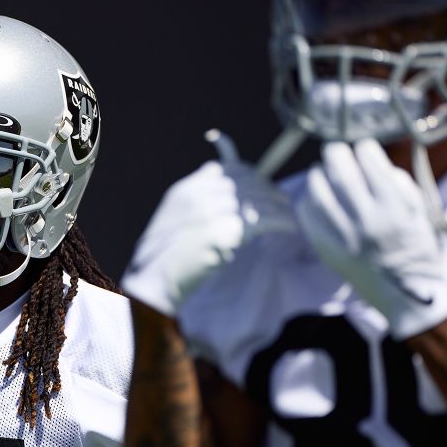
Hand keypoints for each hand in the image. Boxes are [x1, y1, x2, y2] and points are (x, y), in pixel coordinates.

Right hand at [122, 131, 291, 317]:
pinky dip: (281, 222)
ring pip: (256, 199)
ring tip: (289, 213)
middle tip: (281, 199)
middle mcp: (199, 196)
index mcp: (186, 190)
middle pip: (244, 181)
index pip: (223, 169)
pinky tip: (290, 227)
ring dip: (277, 205)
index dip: (246, 172)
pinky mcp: (226, 231)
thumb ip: (195, 204)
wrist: (156, 278)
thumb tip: (225, 199)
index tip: (260, 182)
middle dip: (266, 188)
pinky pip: (263, 220)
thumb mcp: (173, 220)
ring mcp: (212, 212)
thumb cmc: (164, 256)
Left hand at [297, 139, 446, 338]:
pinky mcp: (326, 248)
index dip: (365, 147)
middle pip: (338, 167)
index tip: (364, 149)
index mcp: (393, 206)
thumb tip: (368, 156)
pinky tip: (317, 197)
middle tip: (338, 152)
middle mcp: (365, 218)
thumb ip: (397, 181)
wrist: (406, 295)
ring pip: (317, 188)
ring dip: (319, 173)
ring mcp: (342, 235)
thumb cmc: (417, 248)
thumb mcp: (420, 211)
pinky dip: (309, 199)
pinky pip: (307, 213)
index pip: (367, 156)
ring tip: (324, 173)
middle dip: (337, 152)